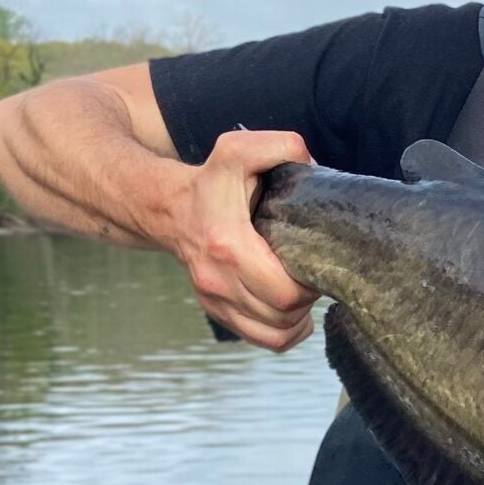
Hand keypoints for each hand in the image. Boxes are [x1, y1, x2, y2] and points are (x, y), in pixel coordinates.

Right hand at [173, 129, 317, 350]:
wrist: (168, 207)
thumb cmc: (210, 181)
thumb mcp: (238, 149)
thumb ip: (279, 145)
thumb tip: (312, 162)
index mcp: (228, 245)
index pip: (284, 293)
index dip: (310, 284)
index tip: (315, 261)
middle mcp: (217, 280)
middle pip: (283, 316)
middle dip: (307, 299)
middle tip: (313, 273)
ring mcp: (214, 300)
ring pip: (275, 334)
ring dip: (298, 318)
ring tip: (302, 289)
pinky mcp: (216, 310)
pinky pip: (263, 340)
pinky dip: (285, 332)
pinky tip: (292, 310)